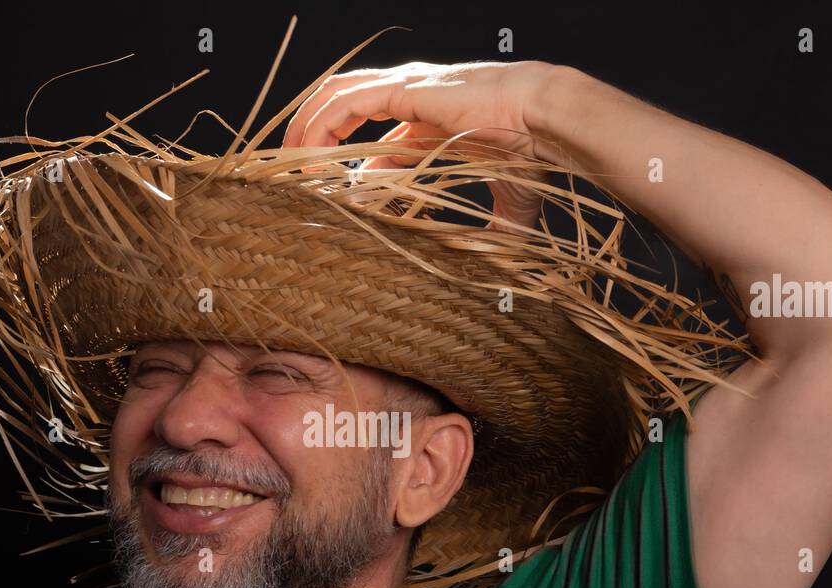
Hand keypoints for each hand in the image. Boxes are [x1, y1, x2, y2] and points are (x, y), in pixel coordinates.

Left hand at [282, 60, 555, 233]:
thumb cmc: (532, 150)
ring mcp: (403, 87)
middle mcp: (410, 93)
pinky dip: (318, 126)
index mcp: (429, 112)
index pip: (371, 124)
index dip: (347, 155)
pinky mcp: (401, 90)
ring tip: (288, 163)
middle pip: (343, 99)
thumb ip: (495, 223)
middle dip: (312, 129)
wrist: (544, 115)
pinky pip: (343, 104)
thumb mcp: (507, 195)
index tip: (333, 191)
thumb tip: (498, 256)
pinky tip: (306, 156)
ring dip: (305, 126)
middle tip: (293, 169)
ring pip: (333, 94)